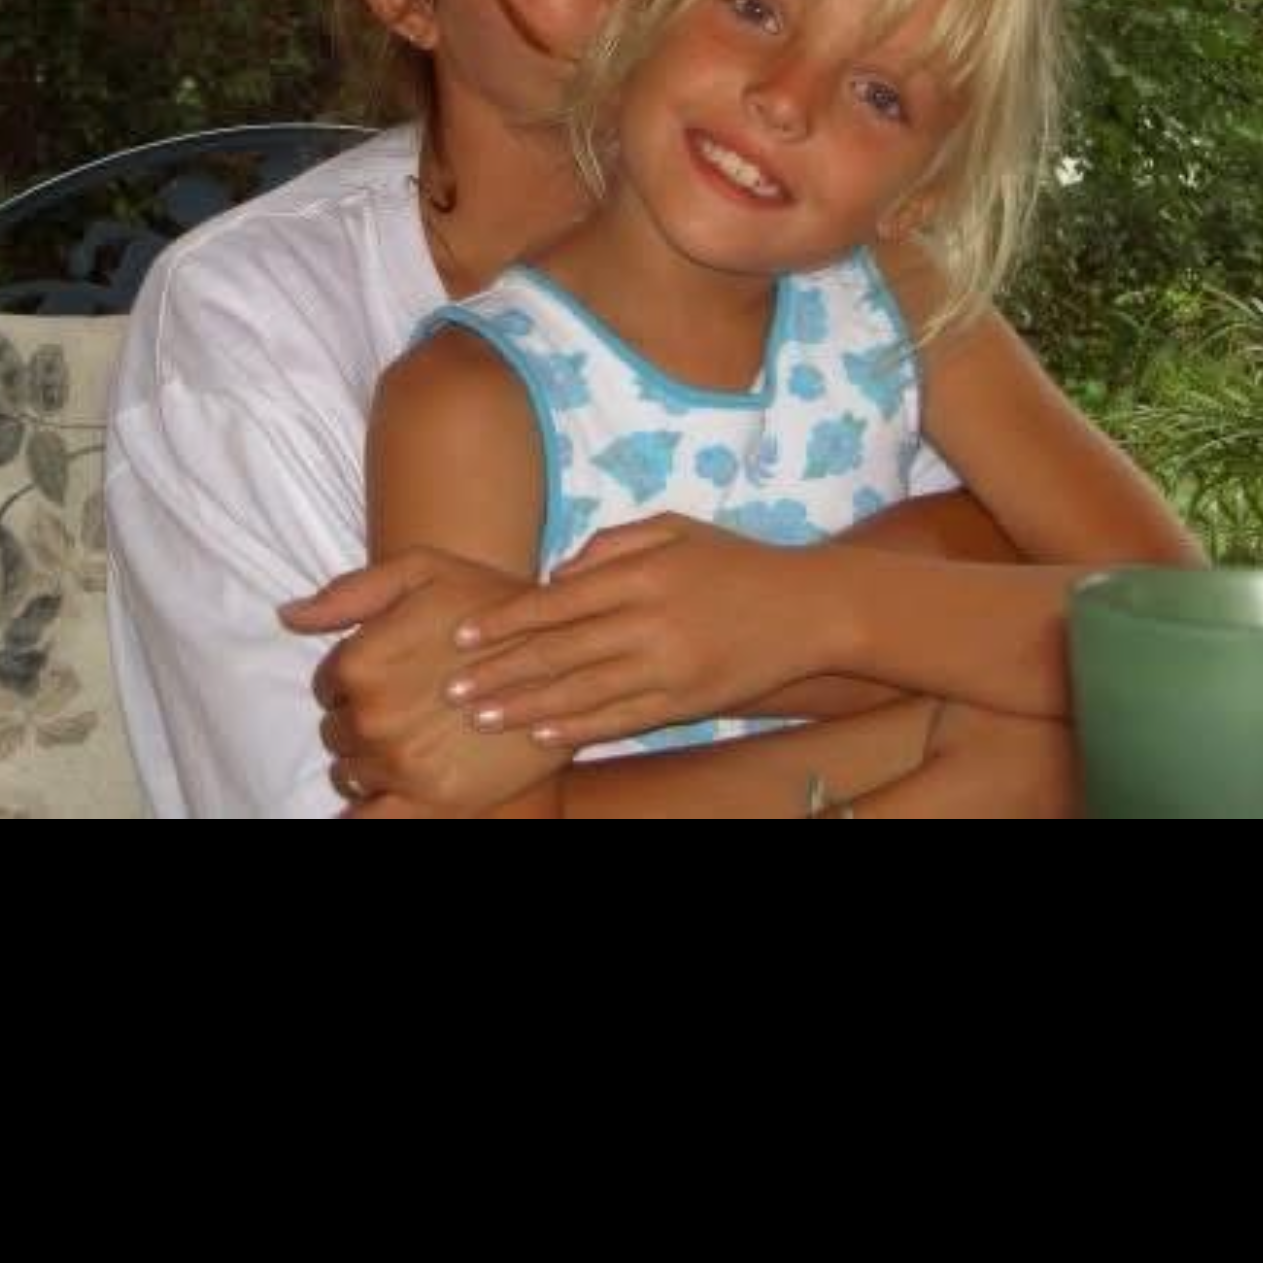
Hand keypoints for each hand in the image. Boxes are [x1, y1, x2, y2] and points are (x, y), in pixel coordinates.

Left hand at [281, 552, 567, 811]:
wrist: (561, 653)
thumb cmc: (486, 600)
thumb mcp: (420, 570)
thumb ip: (349, 593)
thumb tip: (288, 616)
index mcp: (360, 662)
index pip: (327, 685)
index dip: (353, 678)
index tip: (386, 672)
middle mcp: (371, 717)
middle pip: (336, 731)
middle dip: (360, 718)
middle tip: (403, 704)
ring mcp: (399, 764)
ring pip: (350, 774)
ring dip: (367, 761)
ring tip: (407, 741)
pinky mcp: (433, 801)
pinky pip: (372, 821)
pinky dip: (367, 812)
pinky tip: (381, 795)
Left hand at [440, 517, 825, 749]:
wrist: (810, 608)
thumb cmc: (735, 561)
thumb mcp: (675, 529)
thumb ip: (612, 544)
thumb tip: (556, 574)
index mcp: (643, 573)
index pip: (557, 601)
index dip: (505, 621)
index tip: (463, 635)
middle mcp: (650, 622)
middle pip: (558, 652)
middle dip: (499, 672)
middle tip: (452, 688)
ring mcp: (669, 668)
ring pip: (581, 693)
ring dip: (524, 707)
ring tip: (480, 717)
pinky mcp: (686, 702)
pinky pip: (620, 719)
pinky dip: (577, 727)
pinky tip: (540, 734)